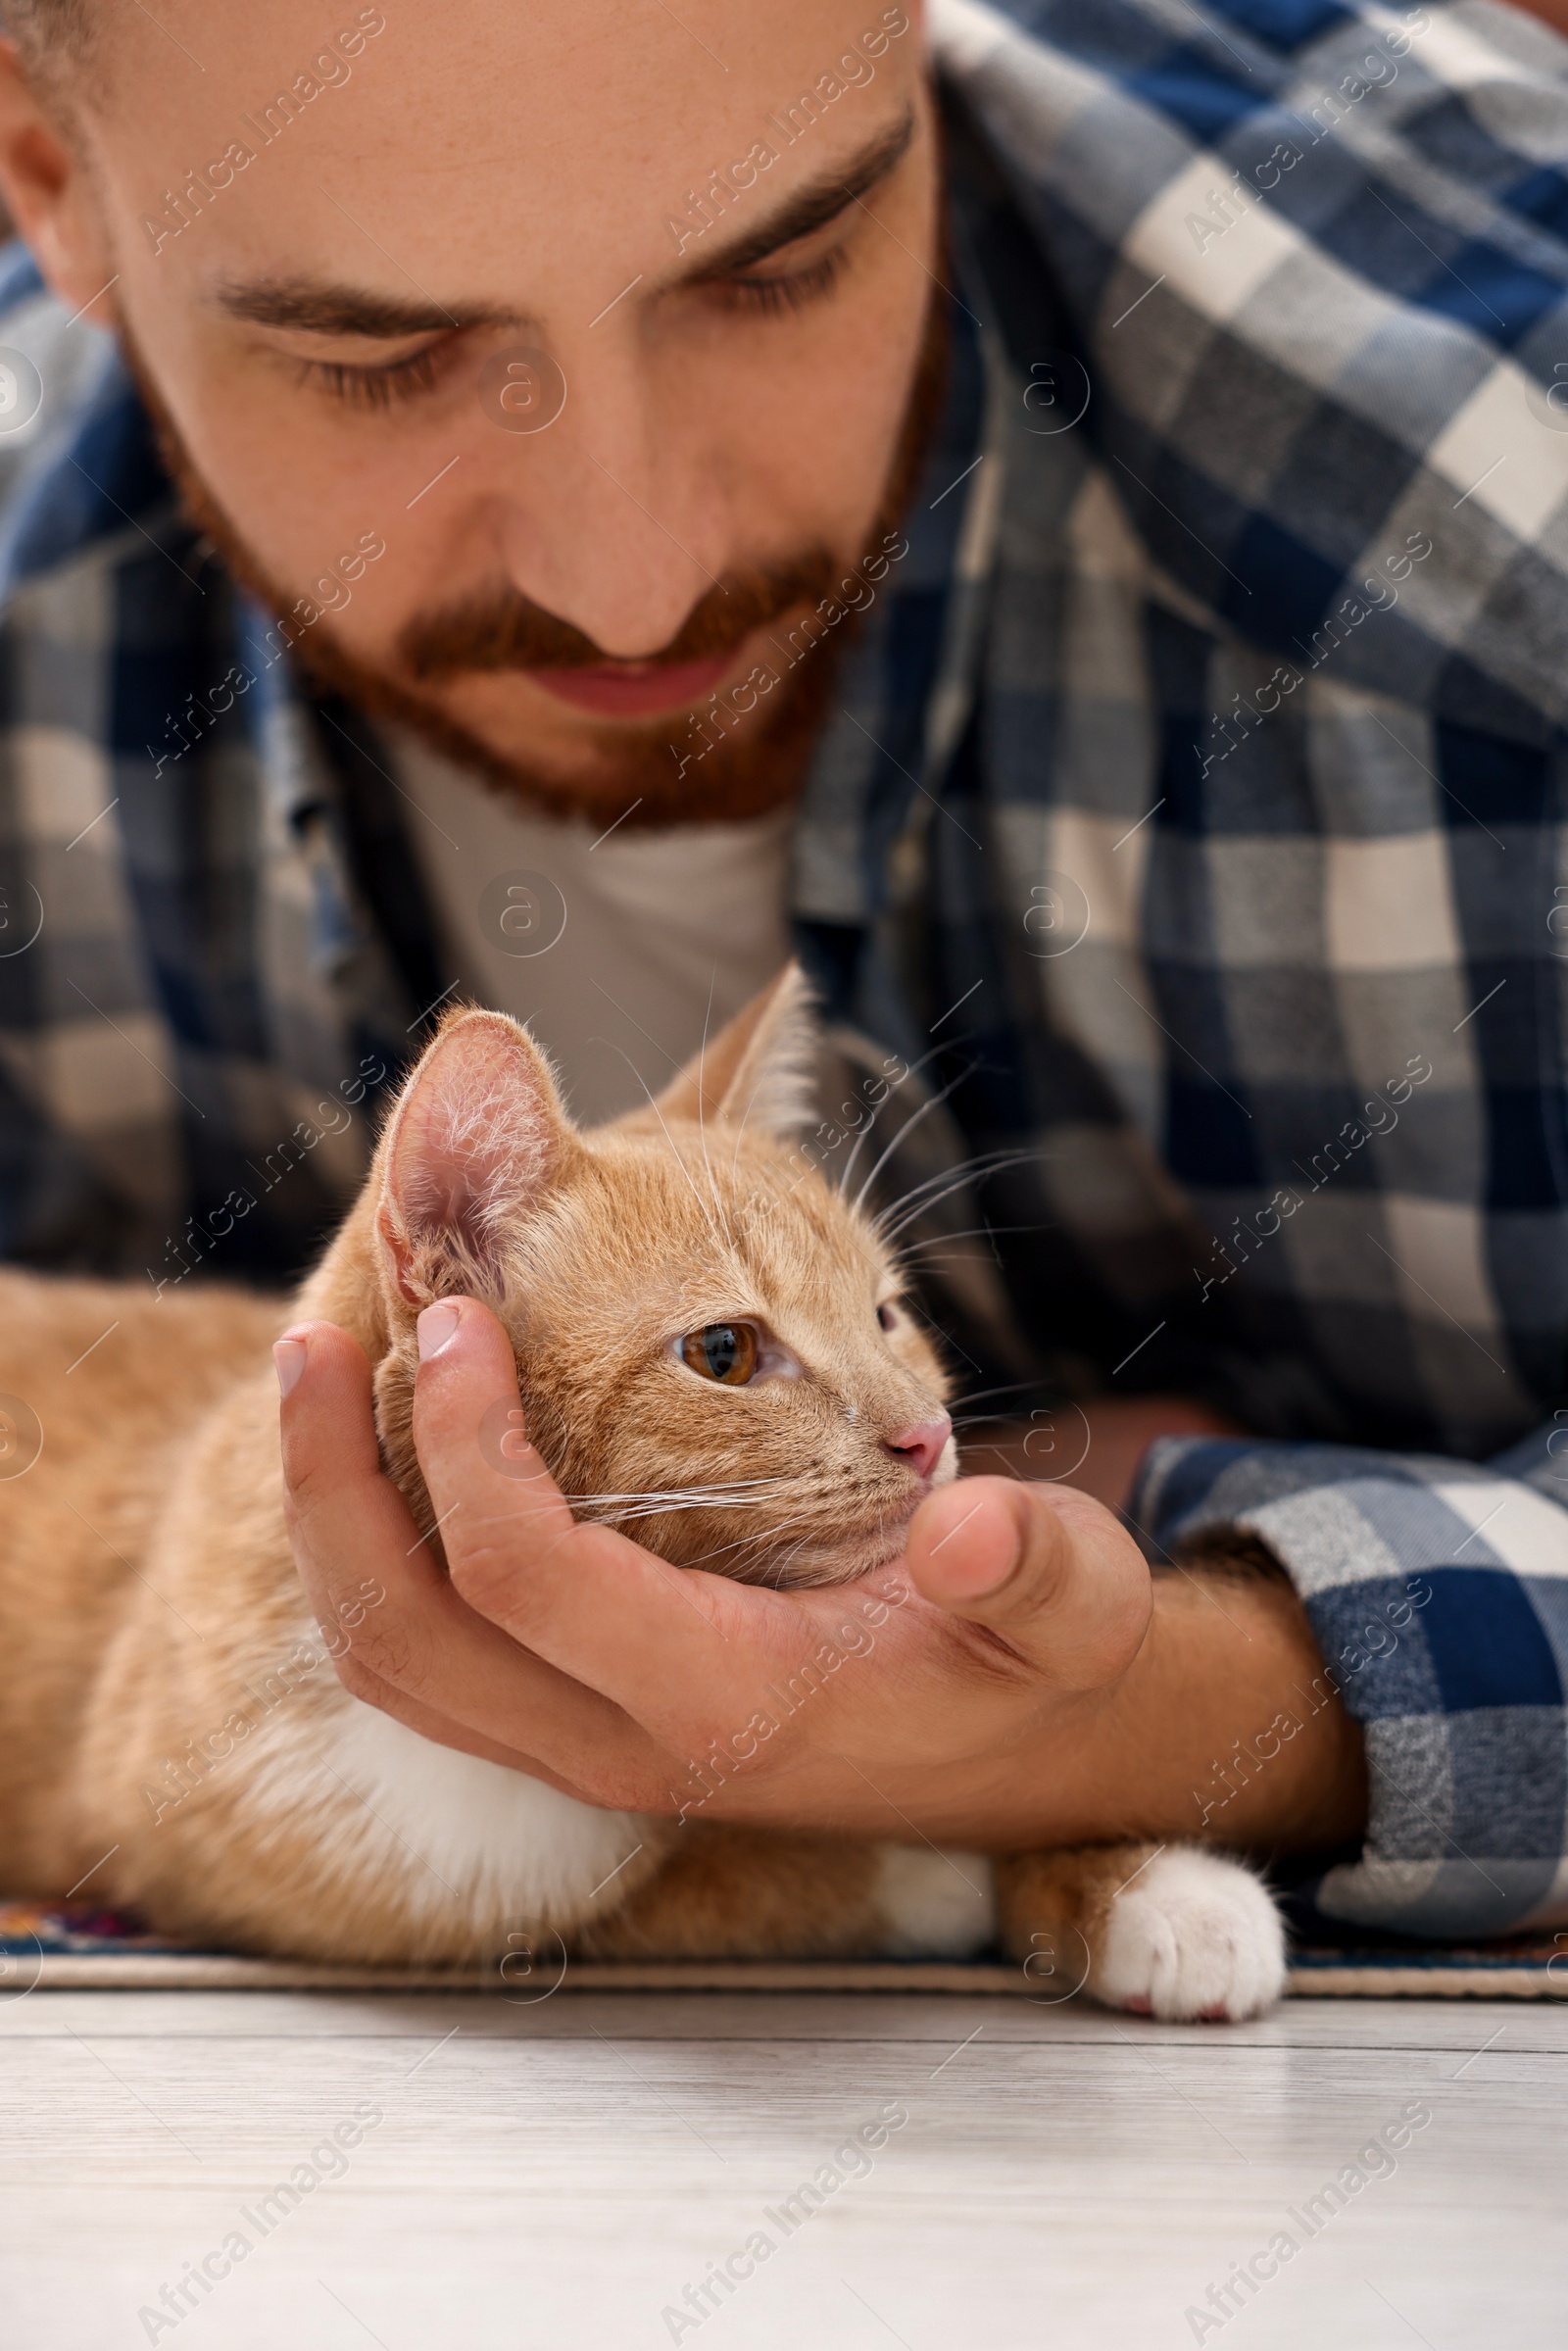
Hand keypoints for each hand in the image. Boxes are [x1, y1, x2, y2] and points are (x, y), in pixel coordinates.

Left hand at [276, 1298, 1364, 1850]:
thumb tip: (971, 1523)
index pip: (532, 1586)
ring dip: (333, 1519)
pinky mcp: (571, 1719)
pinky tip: (385, 1447)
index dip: (470, 1450)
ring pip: (394, 1662)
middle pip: (408, 1640)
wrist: (1004, 1755)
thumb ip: (1037, 1568)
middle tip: (323, 1335)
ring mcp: (582, 1743)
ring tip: (318, 1371)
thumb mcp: (1071, 1606)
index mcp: (726, 1698)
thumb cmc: (1024, 1662)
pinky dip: (378, 1551)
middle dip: (337, 1486)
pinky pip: (429, 1655)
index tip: (462, 1318)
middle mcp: (623, 1741)